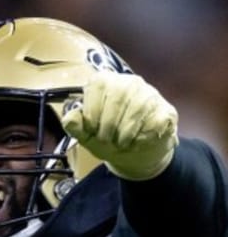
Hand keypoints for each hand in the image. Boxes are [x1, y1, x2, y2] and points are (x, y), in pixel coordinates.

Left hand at [60, 71, 177, 180]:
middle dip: (107, 126)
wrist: (135, 154)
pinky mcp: (166, 110)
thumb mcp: (86, 135)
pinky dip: (143, 137)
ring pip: (138, 107)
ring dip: (125, 133)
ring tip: (121, 143)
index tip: (91, 130)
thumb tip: (70, 118)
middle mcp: (129, 82)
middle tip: (106, 140)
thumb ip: (75, 126)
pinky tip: (138, 141)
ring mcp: (150, 94)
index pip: (97, 86)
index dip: (92, 113)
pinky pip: (155, 121)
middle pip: (118, 97)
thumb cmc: (109, 138)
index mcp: (105, 83)